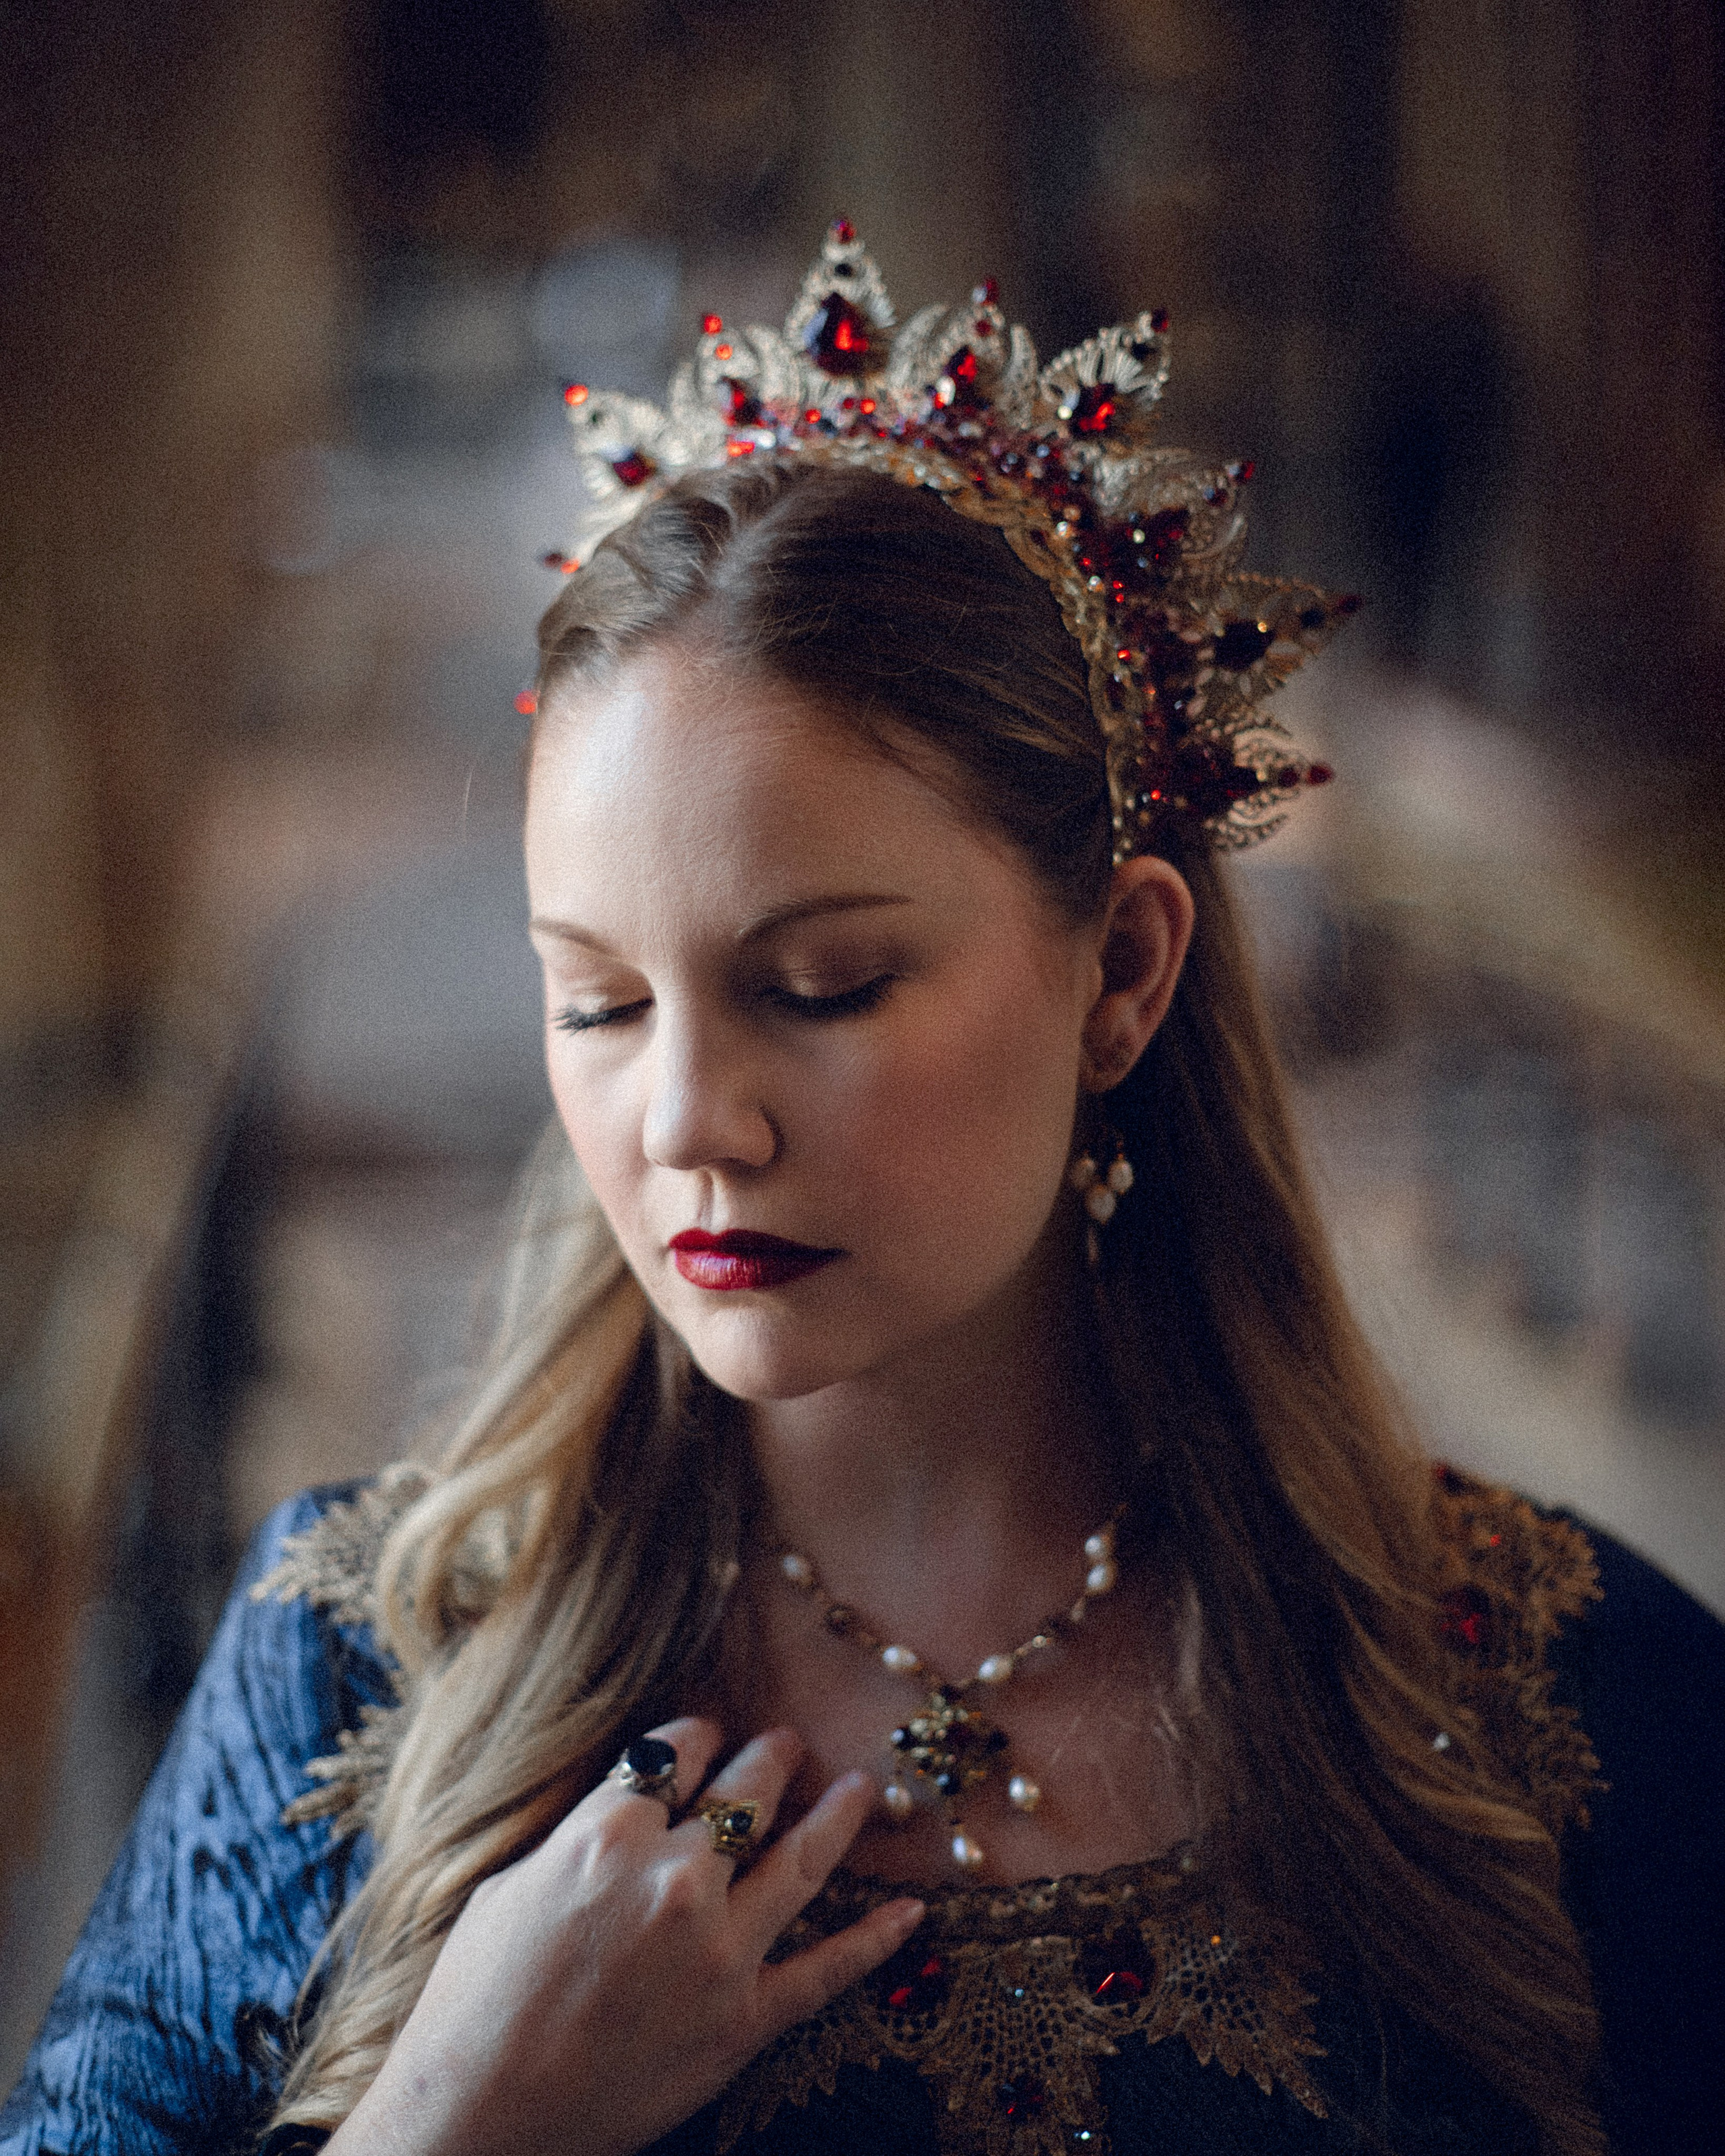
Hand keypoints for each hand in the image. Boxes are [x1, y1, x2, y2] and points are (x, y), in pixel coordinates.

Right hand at [328, 1718, 924, 2155]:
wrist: (478, 2113)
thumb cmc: (471, 2002)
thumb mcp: (510, 1885)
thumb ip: (581, 1837)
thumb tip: (622, 1809)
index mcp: (609, 1833)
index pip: (673, 1754)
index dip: (696, 1739)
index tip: (708, 1736)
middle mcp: (676, 1877)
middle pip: (742, 1795)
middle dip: (770, 1762)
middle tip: (789, 1744)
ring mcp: (717, 1948)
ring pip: (798, 1859)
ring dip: (837, 1817)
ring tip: (862, 1789)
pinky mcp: (742, 2019)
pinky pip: (826, 1969)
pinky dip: (875, 1940)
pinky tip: (910, 1913)